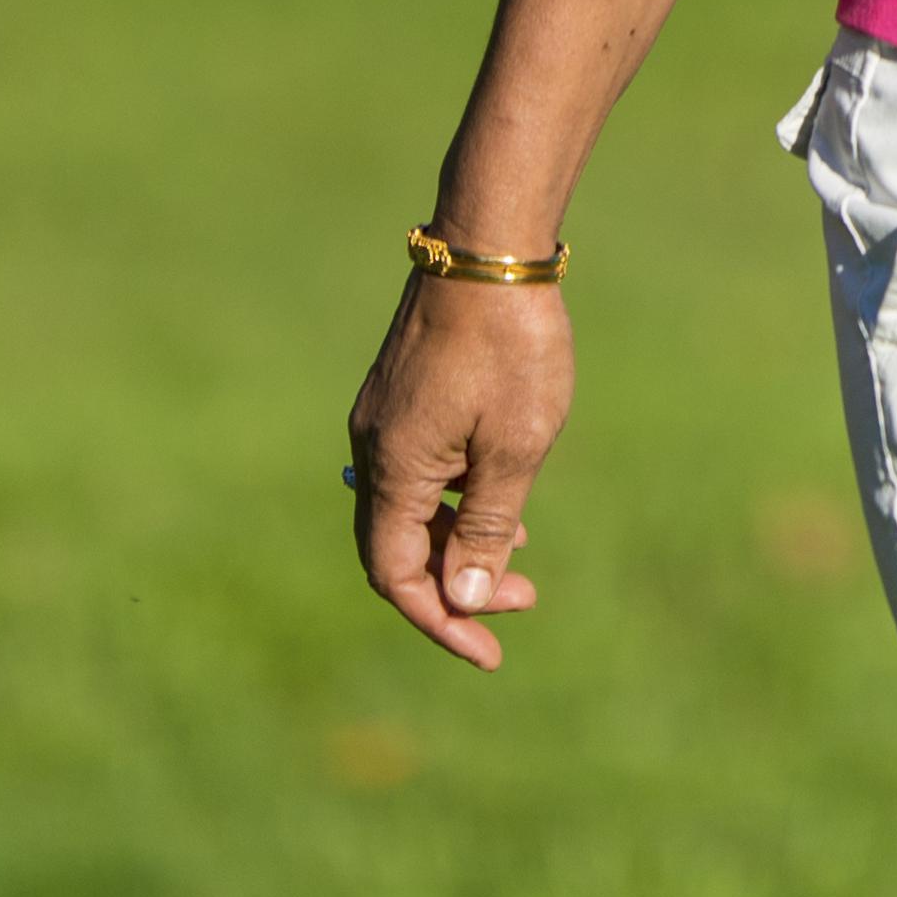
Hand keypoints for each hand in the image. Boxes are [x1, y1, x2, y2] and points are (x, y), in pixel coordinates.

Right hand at [345, 274, 576, 664]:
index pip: (396, 575)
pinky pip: (418, 470)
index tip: (491, 650)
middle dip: (455, 585)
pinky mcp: (402, 392)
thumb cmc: (511, 346)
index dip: (441, 620)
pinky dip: (454, 499)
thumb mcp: (515, 447)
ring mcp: (384, 416)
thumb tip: (462, 599)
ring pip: (410, 507)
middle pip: (397, 547)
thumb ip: (486, 527)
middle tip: (523, 600)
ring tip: (520, 560)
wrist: (490, 245)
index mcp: (395, 468)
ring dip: (458, 541)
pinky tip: (500, 501)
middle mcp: (374, 446)